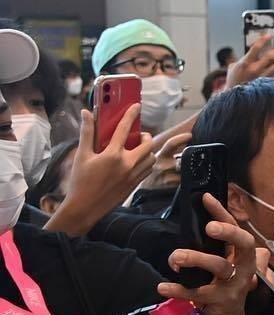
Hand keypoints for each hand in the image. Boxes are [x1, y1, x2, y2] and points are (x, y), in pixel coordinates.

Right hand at [48, 107, 168, 232]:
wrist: (85, 207)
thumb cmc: (80, 181)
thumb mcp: (81, 155)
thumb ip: (87, 133)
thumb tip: (87, 113)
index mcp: (113, 155)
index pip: (124, 129)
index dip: (131, 115)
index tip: (136, 106)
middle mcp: (127, 164)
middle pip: (148, 144)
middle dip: (145, 136)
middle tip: (137, 134)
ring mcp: (133, 175)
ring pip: (151, 158)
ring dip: (148, 150)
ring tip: (138, 148)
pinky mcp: (135, 185)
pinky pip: (147, 170)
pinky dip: (146, 162)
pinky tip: (136, 161)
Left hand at [157, 195, 258, 314]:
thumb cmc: (223, 286)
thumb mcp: (224, 264)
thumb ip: (217, 246)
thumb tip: (205, 220)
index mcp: (243, 255)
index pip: (236, 228)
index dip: (222, 212)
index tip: (205, 198)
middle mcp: (244, 267)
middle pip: (243, 244)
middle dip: (228, 233)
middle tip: (209, 227)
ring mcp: (235, 284)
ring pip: (219, 266)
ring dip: (196, 259)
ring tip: (176, 257)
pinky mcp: (221, 301)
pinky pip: (198, 293)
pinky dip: (179, 290)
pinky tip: (163, 286)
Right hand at [227, 33, 273, 87]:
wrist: (233, 99)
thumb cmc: (233, 82)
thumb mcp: (233, 68)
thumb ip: (243, 59)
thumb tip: (252, 51)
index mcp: (244, 63)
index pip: (255, 48)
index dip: (263, 39)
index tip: (269, 34)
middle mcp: (254, 70)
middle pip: (269, 57)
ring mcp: (261, 79)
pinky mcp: (266, 86)